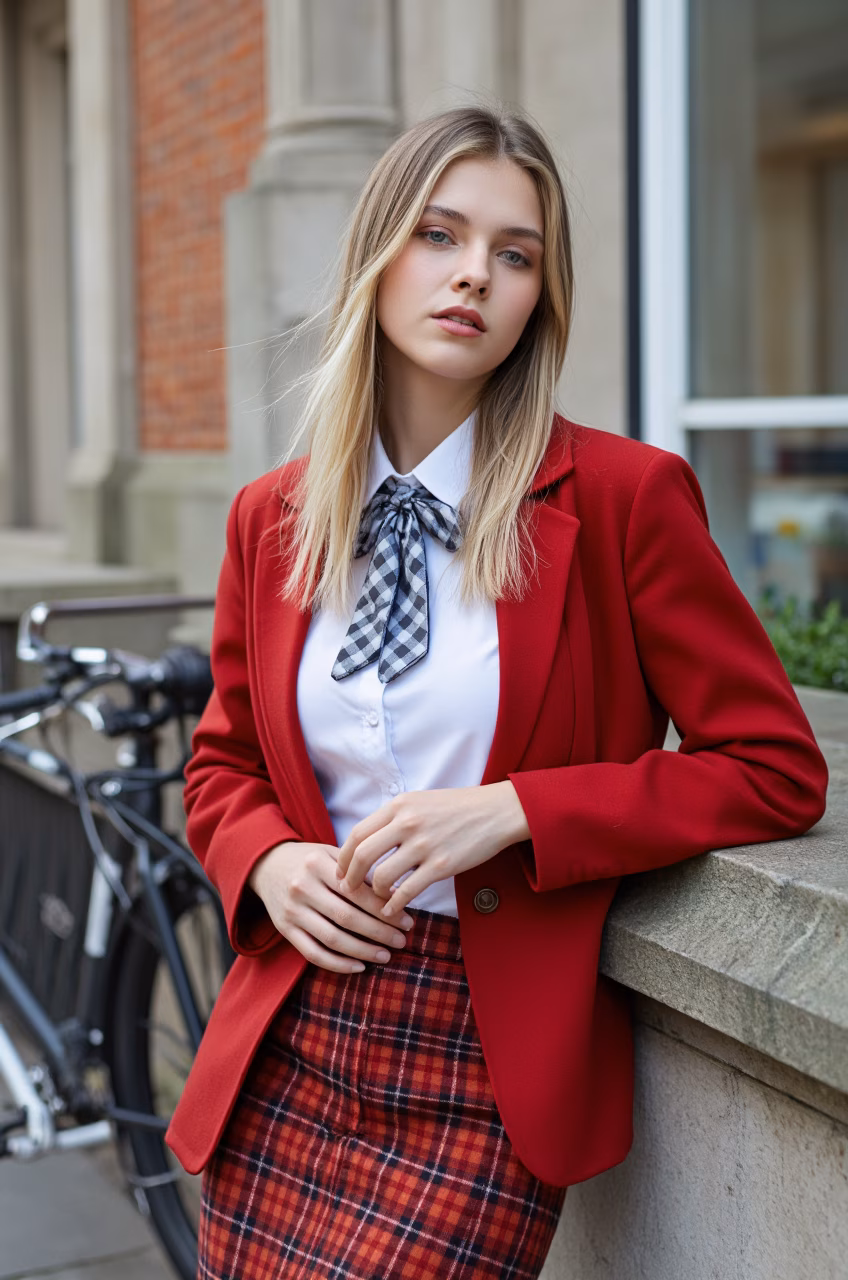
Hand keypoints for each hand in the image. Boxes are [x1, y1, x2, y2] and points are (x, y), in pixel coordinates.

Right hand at [248, 841, 413, 972]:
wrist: (266, 864)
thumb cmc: (309, 860)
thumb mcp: (331, 854)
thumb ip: (360, 872)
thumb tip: (396, 895)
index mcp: (317, 864)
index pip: (357, 892)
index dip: (384, 909)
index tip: (407, 920)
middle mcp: (302, 888)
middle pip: (347, 917)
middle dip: (379, 932)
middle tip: (402, 941)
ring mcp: (292, 911)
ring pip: (332, 939)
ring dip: (362, 951)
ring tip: (385, 956)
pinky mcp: (284, 930)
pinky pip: (313, 953)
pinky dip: (337, 964)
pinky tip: (359, 966)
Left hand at [334, 782, 529, 917]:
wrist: (494, 812)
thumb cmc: (456, 807)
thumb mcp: (419, 801)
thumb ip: (394, 818)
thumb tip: (368, 842)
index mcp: (399, 806)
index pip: (358, 833)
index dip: (344, 856)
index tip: (340, 871)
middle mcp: (408, 823)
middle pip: (363, 855)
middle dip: (350, 877)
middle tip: (348, 890)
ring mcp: (424, 845)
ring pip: (383, 876)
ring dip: (375, 893)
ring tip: (378, 899)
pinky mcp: (441, 866)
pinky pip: (408, 891)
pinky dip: (395, 905)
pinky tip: (393, 910)